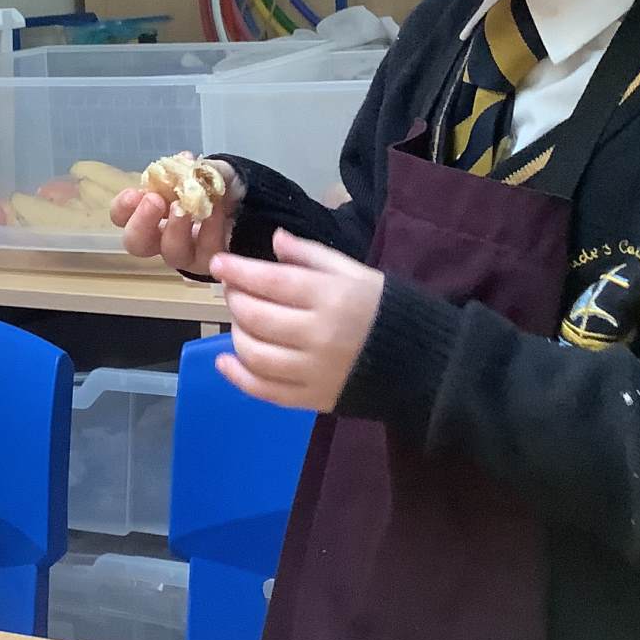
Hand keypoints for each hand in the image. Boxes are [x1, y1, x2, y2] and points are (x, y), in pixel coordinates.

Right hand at [110, 159, 238, 275]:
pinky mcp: (209, 262)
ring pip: (171, 253)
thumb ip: (191, 167)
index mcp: (149, 211)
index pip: (122, 216)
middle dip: (141, 223)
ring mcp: (185, 253)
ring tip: (185, 207)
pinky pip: (205, 252)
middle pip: (135, 243)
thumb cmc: (216, 184)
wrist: (248, 200)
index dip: (122, 208)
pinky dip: (209, 230)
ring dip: (176, 228)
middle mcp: (161, 236)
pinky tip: (215, 210)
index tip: (133, 194)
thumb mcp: (204, 169)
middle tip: (154, 202)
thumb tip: (182, 161)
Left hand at [210, 230, 385, 410]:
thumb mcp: (355, 272)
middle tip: (234, 290)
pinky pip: (264, 391)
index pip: (272, 282)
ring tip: (240, 320)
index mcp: (332, 298)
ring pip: (255, 354)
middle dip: (236, 299)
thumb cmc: (384, 309)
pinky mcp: (312, 399)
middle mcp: (320, 336)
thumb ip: (312, 255)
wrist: (421, 363)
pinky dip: (238, 377)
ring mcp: (314, 371)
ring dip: (236, 333)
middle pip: (257, 317)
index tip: (218, 263)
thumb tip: (274, 240)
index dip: (239, 271)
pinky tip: (225, 360)